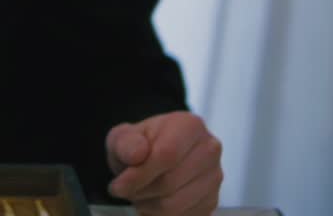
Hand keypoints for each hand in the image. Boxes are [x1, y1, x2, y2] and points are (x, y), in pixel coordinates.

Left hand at [105, 111, 222, 215]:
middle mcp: (209, 150)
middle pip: (170, 182)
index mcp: (190, 126)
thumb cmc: (140, 144)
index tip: (118, 185)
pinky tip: (151, 201)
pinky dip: (160, 215)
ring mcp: (214, 177)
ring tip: (136, 195)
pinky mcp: (212, 200)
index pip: (166, 155)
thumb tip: (138, 154)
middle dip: (140, 191)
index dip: (139, 175)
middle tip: (123, 190)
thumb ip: (126, 143)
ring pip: (175, 204)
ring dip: (148, 205)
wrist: (154, 154)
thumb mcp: (123, 137)